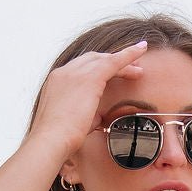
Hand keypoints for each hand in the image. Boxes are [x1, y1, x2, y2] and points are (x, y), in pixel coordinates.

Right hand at [29, 41, 148, 160]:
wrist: (50, 140)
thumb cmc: (59, 139)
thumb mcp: (72, 122)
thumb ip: (87, 114)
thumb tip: (100, 116)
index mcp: (57, 82)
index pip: (80, 69)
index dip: (97, 70)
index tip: (108, 74)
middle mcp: (64, 72)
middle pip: (93, 60)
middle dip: (111, 63)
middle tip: (129, 70)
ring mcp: (76, 73)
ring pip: (104, 60)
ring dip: (123, 62)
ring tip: (139, 69)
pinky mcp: (89, 78)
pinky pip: (114, 61)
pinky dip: (128, 55)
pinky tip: (141, 50)